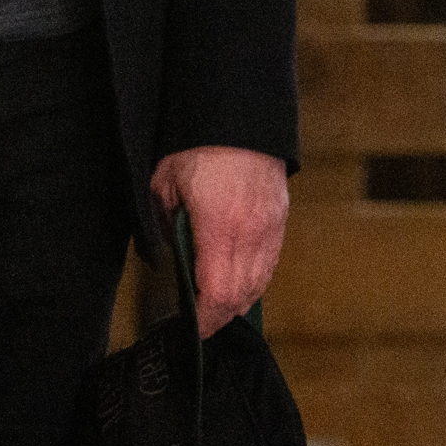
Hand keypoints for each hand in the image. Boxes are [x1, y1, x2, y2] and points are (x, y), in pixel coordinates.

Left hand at [149, 145, 288, 336]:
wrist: (241, 116)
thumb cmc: (198, 146)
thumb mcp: (165, 183)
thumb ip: (166, 222)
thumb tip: (171, 252)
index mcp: (220, 226)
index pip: (217, 293)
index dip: (205, 319)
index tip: (191, 329)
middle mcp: (251, 233)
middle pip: (241, 296)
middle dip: (220, 317)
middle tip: (200, 325)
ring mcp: (270, 227)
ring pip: (259, 283)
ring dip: (239, 302)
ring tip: (217, 308)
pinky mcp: (280, 219)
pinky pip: (270, 264)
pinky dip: (254, 281)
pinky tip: (238, 282)